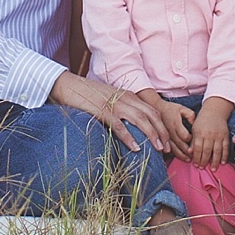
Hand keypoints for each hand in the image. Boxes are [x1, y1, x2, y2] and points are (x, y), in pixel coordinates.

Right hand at [50, 71, 180, 150]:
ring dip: (152, 135)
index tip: (167, 140)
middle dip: (162, 132)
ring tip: (158, 149)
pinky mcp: (102, 111)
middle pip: (151, 115)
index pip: (152, 110)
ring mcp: (114, 104)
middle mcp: (124, 98)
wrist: (67, 84)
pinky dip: (129, 137)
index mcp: (128, 95)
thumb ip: (121, 109)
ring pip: (140, 120)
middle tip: (167, 149)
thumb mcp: (109, 99)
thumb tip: (130, 127)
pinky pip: (120, 126)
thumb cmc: (86, 95)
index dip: (162, 126)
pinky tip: (135, 148)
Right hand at [139, 90, 194, 153]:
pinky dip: (173, 154)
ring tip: (188, 160)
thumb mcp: (182, 108)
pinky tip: (178, 157)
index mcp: (176, 124)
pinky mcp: (161, 139)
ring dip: (181, 155)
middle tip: (195, 156)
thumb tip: (194, 124)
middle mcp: (170, 132)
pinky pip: (167, 148)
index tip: (195, 141)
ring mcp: (164, 136)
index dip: (191, 140)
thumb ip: (190, 115)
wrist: (155, 108)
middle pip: (180, 145)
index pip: (185, 136)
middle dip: (188, 152)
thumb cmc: (170, 109)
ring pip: (173, 149)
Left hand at [190, 100, 231, 165]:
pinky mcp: (226, 136)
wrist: (214, 111)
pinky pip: (226, 148)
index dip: (197, 157)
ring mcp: (218, 135)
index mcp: (200, 133)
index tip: (196, 165)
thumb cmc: (202, 121)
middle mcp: (209, 134)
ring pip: (217, 151)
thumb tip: (190, 152)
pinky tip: (222, 162)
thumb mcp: (194, 128)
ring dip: (215, 161)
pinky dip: (224, 156)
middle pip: (207, 151)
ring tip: (213, 169)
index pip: (197, 148)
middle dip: (204, 161)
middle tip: (202, 168)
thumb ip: (193, 141)